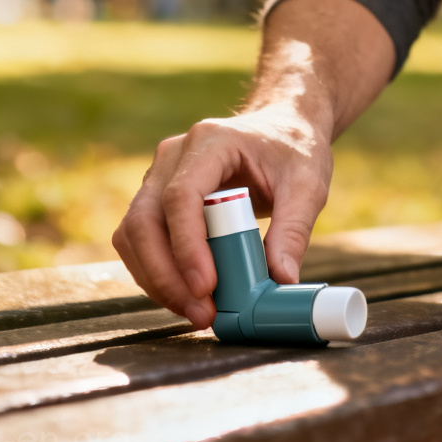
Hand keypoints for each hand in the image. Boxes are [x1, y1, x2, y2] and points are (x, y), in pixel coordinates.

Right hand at [112, 106, 332, 329]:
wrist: (281, 127)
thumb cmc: (294, 149)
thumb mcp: (308, 184)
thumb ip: (294, 229)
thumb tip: (281, 281)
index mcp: (211, 141)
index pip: (180, 196)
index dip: (187, 246)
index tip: (206, 287)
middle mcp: (174, 155)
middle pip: (144, 220)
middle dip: (166, 275)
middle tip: (202, 313)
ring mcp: (159, 175)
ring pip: (133, 235)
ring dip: (157, 280)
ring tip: (198, 312)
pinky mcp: (157, 197)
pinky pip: (141, 241)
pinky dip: (158, 273)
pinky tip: (188, 296)